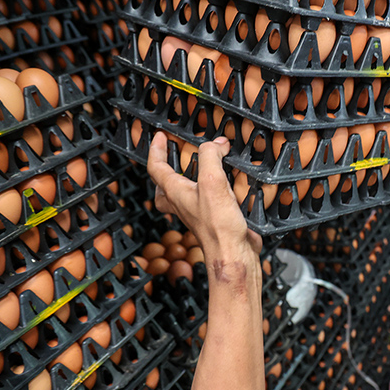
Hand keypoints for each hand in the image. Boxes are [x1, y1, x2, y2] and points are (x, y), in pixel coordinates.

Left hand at [147, 132, 261, 259]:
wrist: (233, 253)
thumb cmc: (218, 227)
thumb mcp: (213, 181)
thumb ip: (211, 157)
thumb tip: (217, 144)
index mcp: (176, 192)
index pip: (156, 167)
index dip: (156, 149)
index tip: (161, 136)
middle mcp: (183, 202)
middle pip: (164, 184)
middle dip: (165, 168)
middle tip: (171, 156)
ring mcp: (196, 211)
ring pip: (183, 192)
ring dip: (187, 178)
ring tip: (198, 166)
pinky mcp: (212, 217)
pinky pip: (204, 200)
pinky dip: (210, 189)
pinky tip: (225, 185)